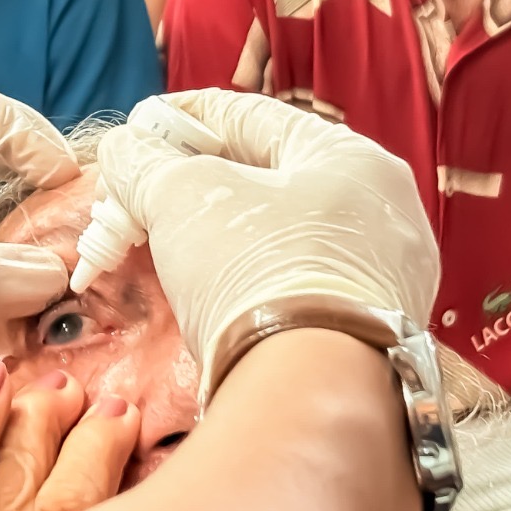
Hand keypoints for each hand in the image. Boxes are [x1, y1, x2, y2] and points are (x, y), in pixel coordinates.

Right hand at [94, 88, 439, 387]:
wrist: (311, 395)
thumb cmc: (257, 271)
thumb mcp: (183, 199)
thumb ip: (145, 163)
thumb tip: (124, 149)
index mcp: (354, 157)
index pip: (254, 116)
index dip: (187, 117)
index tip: (141, 127)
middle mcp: (385, 211)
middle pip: (272, 177)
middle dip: (201, 181)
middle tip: (146, 189)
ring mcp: (387, 277)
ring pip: (286, 234)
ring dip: (224, 232)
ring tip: (168, 240)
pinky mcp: (372, 332)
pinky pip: (300, 283)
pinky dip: (253, 277)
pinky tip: (213, 288)